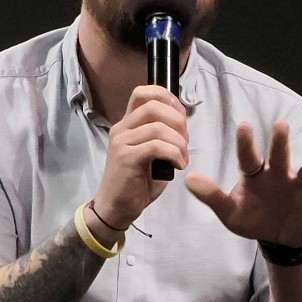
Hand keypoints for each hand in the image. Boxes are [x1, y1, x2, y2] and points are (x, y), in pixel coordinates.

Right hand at [93, 85, 191, 231]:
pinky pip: (156, 146)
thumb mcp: (152, 153)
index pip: (143, 92)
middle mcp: (122, 128)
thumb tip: (182, 121)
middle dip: (178, 121)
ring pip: (158, 127)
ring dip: (179, 142)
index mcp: (128, 124)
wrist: (117, 208)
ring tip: (183, 158)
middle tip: (184, 142)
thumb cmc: (137, 183)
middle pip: (154, 105)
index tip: (182, 117)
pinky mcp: (126, 158)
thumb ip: (162, 135)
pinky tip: (178, 166)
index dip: (167, 98)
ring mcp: (121, 142)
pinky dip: (174, 154)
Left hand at [185, 120, 301, 247]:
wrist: (280, 239)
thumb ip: (212, 196)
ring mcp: (298, 189)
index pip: (249, 158)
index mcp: (256, 176)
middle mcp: (278, 176)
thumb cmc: (255, 218)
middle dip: (280, 142)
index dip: (246, 144)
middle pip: (279, 157)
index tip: (243, 125)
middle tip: (280, 124)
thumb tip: (188, 179)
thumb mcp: (230, 212)